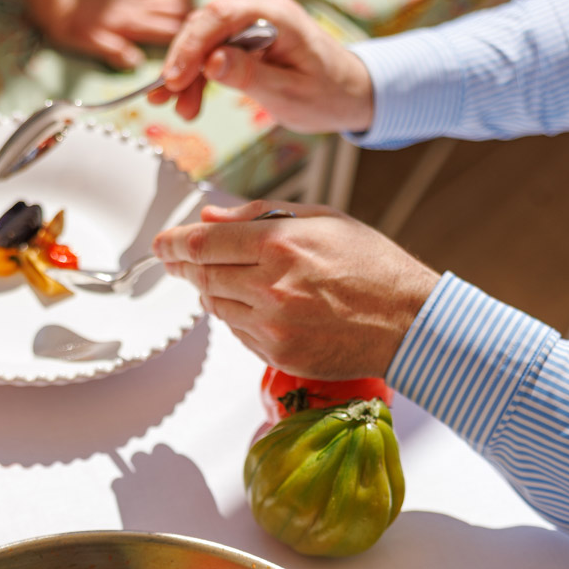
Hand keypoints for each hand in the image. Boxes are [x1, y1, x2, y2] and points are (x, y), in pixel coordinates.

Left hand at [39, 0, 189, 69]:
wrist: (60, 5)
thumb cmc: (74, 29)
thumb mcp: (90, 46)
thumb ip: (114, 51)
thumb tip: (135, 62)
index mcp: (131, 25)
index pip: (168, 31)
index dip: (187, 43)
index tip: (198, 55)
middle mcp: (137, 8)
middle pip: (177, 13)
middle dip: (193, 28)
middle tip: (202, 43)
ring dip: (187, 10)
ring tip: (196, 26)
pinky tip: (177, 2)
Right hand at [146, 0, 373, 134]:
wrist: (347, 93)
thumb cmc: (326, 93)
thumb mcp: (288, 93)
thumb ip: (249, 77)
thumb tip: (212, 63)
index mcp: (275, 14)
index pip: (219, 18)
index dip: (190, 48)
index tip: (172, 80)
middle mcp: (261, 9)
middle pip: (205, 27)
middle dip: (183, 65)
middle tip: (168, 100)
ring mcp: (253, 22)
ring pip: (204, 42)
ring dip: (188, 76)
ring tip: (182, 111)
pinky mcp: (247, 39)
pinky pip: (213, 52)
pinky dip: (199, 77)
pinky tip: (188, 100)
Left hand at [153, 200, 439, 377]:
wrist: (406, 322)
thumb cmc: (371, 265)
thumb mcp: (322, 220)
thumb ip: (260, 215)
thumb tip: (209, 218)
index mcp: (280, 245)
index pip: (204, 245)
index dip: (174, 243)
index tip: (161, 244)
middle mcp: (270, 288)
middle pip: (203, 277)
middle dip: (185, 267)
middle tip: (175, 260)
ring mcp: (272, 326)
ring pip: (217, 307)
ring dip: (213, 291)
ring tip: (228, 279)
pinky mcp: (277, 354)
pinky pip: (239, 333)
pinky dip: (237, 316)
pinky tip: (258, 305)